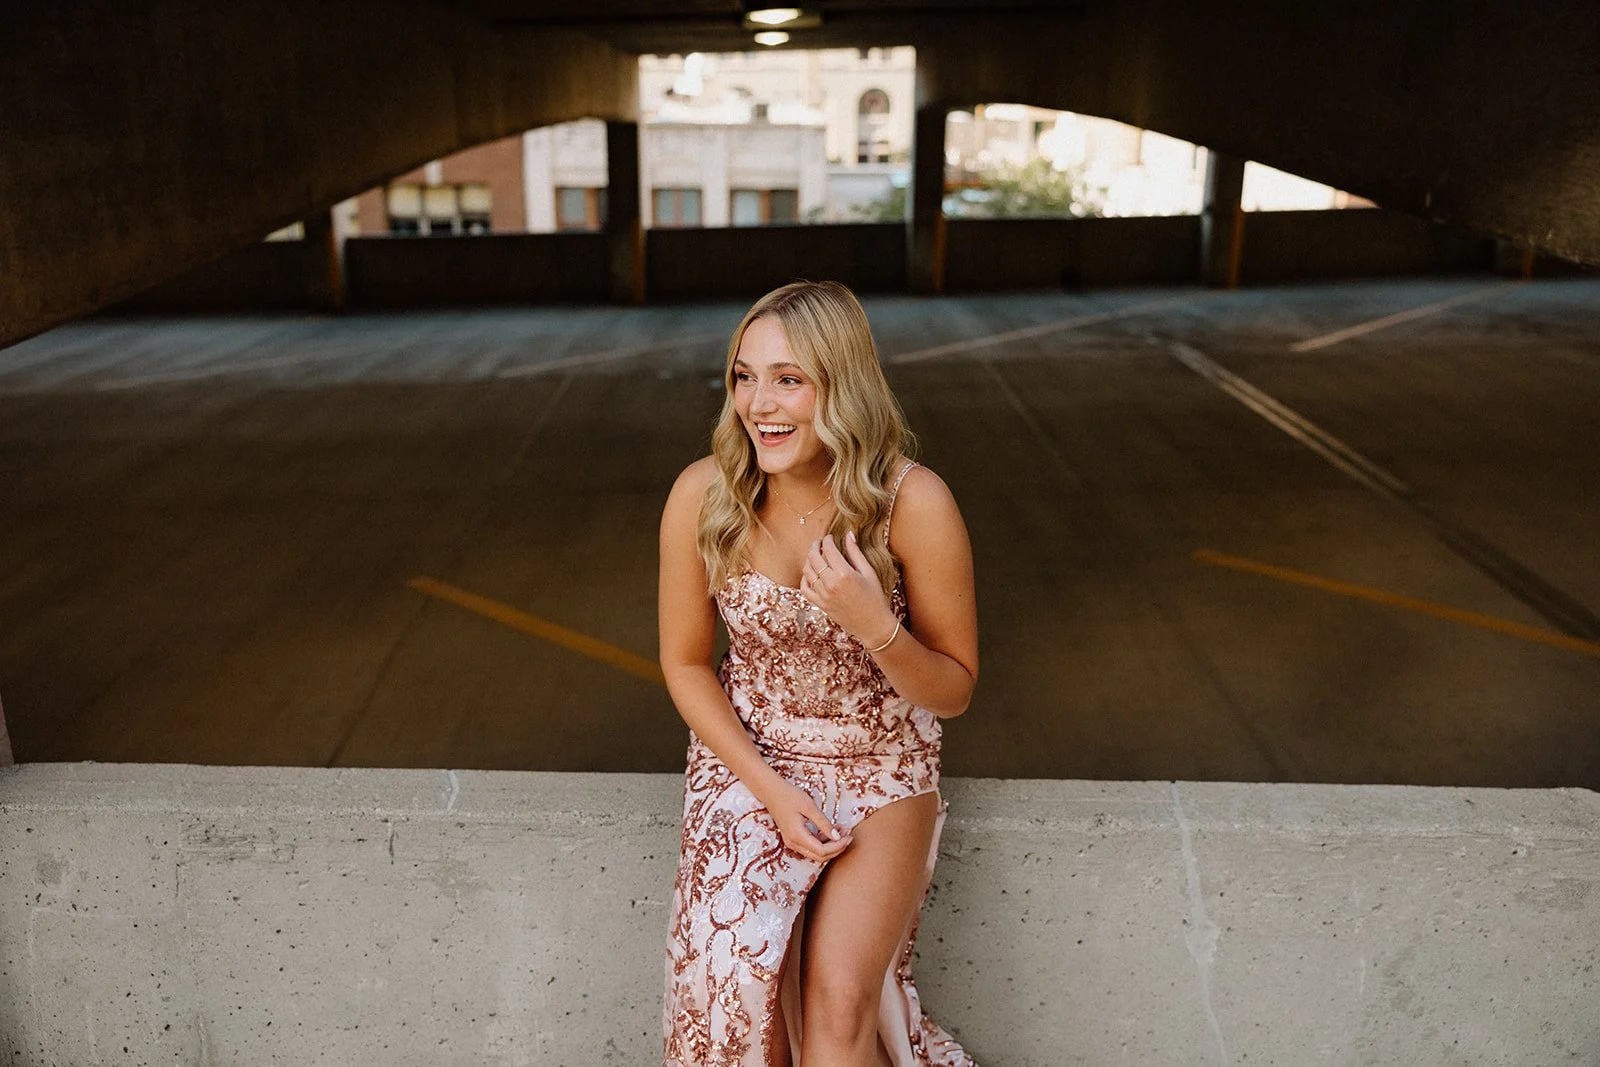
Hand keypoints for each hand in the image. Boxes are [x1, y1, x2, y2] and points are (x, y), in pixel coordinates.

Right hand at [760, 779, 851, 862]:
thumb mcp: (809, 806)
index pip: (822, 851)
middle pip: (819, 856)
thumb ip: (823, 823)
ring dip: (831, 845)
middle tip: (848, 835)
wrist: (770, 791)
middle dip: (836, 848)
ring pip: (815, 853)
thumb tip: (837, 836)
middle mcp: (793, 843)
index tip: (848, 835)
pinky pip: (810, 846)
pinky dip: (823, 841)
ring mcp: (792, 842)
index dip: (838, 846)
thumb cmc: (789, 795)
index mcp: (797, 836)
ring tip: (842, 830)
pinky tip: (831, 830)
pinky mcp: (793, 838)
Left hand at [798, 531, 898, 647]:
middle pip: (813, 557)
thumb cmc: (875, 597)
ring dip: (809, 560)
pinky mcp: (821, 605)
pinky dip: (805, 579)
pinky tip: (811, 573)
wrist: (873, 624)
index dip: (827, 540)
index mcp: (845, 574)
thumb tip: (848, 535)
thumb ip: (856, 553)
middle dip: (815, 546)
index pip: (828, 549)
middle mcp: (831, 584)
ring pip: (807, 571)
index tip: (830, 537)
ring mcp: (823, 595)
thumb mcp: (869, 572)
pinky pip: (805, 589)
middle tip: (819, 542)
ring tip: (816, 556)